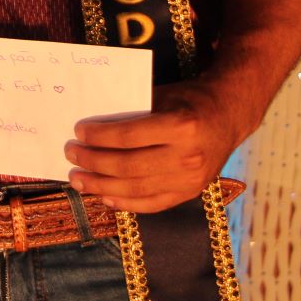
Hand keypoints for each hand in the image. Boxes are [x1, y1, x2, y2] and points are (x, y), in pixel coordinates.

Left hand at [64, 80, 239, 212]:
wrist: (230, 115)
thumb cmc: (190, 100)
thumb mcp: (163, 96)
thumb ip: (133, 112)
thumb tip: (92, 126)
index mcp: (181, 126)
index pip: (130, 136)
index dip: (100, 136)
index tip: (78, 132)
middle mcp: (188, 157)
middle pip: (129, 165)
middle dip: (94, 161)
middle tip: (71, 154)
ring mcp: (191, 180)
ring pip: (137, 189)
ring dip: (102, 186)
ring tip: (78, 179)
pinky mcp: (190, 193)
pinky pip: (153, 204)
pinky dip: (126, 202)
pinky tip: (104, 196)